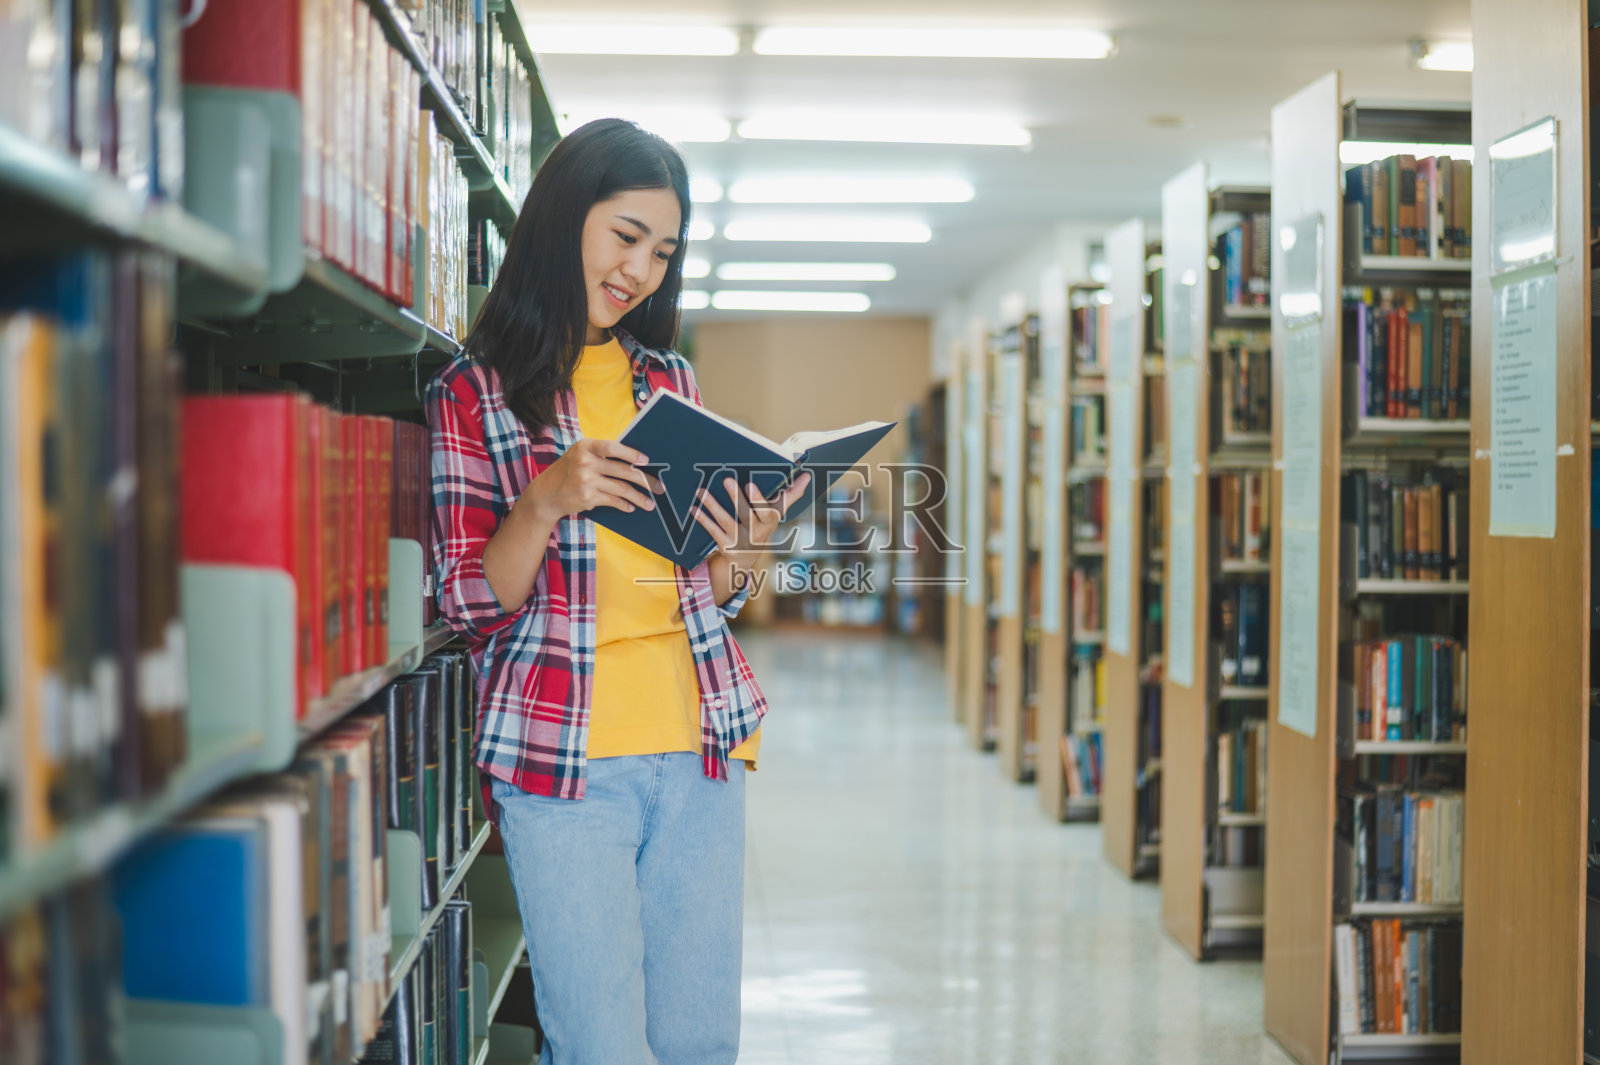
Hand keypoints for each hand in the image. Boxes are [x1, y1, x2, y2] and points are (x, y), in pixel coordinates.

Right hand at [522, 438, 661, 521]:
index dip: (631, 453)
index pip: (613, 448)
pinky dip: (624, 505)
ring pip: (622, 488)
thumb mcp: (579, 455)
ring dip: (639, 497)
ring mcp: (586, 481)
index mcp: (585, 447)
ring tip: (650, 503)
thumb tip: (636, 462)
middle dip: (645, 480)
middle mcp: (585, 462)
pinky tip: (631, 507)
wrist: (545, 495)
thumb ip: (602, 455)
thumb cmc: (568, 472)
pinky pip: (613, 501)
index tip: (646, 461)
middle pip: (623, 470)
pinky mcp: (587, 498)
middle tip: (658, 487)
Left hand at [693, 473, 811, 556]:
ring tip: (703, 491)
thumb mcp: (778, 512)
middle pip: (746, 514)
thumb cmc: (762, 525)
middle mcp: (757, 532)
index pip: (767, 511)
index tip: (750, 484)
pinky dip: (703, 519)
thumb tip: (808, 476)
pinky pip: (713, 531)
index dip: (759, 499)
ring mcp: (740, 541)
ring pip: (727, 522)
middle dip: (736, 498)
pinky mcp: (726, 546)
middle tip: (726, 480)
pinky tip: (694, 508)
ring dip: (714, 506)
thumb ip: (791, 494)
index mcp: (770, 521)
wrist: (747, 558)